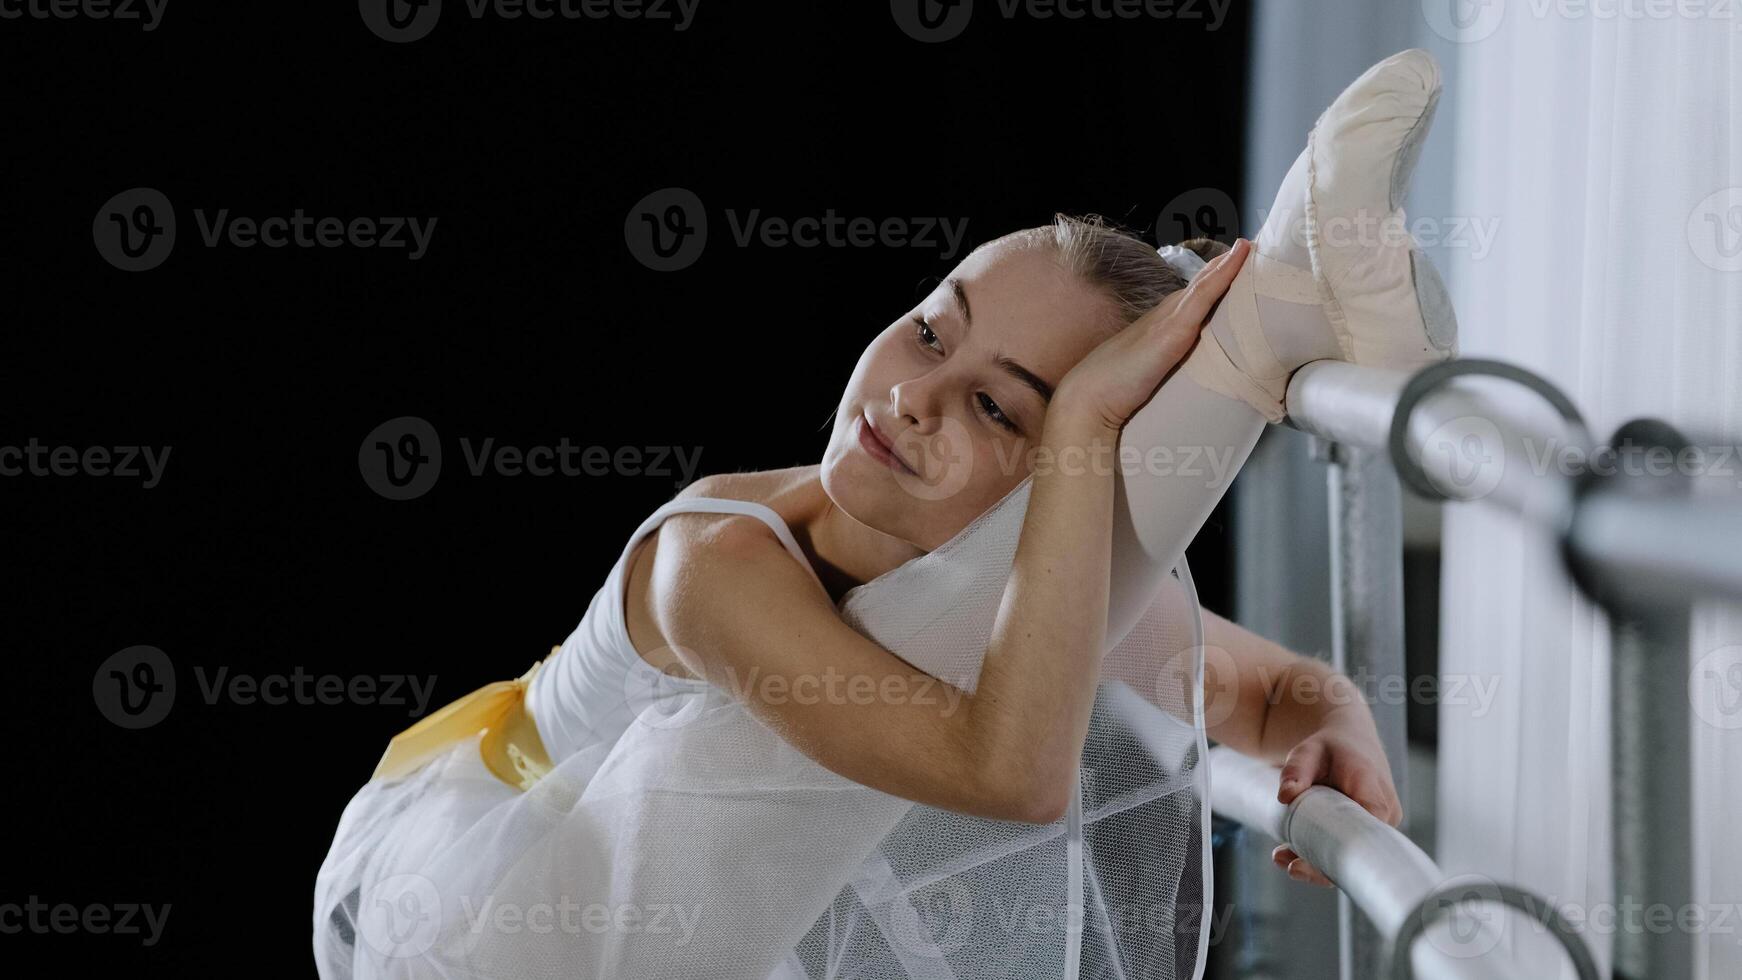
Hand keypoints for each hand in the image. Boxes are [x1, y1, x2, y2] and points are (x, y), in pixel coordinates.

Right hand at [1054, 239, 1250, 430]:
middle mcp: (1165, 314)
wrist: (1089, 397)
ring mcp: (1169, 318)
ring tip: (1252, 244)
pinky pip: (1205, 294)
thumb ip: (1163, 366)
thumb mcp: (1147, 372)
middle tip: (1251, 246)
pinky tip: (1241, 255)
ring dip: (1229, 262)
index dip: (1215, 279)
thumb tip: (1176, 373)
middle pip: (1201, 284)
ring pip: (1206, 283)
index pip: (1193, 297)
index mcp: (1160, 324)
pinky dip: (1224, 273)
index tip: (1238, 264)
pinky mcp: (1174, 329)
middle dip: (1226, 264)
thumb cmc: (1112, 390)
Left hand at [1270, 715, 1402, 887]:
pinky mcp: (1372, 830)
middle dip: (1323, 866)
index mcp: (1372, 789)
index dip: (1338, 854)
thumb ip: (1296, 771)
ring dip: (1320, 864)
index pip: (1363, 832)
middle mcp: (1385, 811)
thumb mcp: (1307, 752)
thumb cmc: (1329, 747)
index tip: (1306, 863)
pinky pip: (1350, 849)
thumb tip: (1285, 797)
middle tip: (1289, 866)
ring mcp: (1381, 824)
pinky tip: (1293, 856)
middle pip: (1358, 850)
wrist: (1351, 740)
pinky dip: (1324, 856)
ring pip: (1354, 854)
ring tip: (1281, 858)